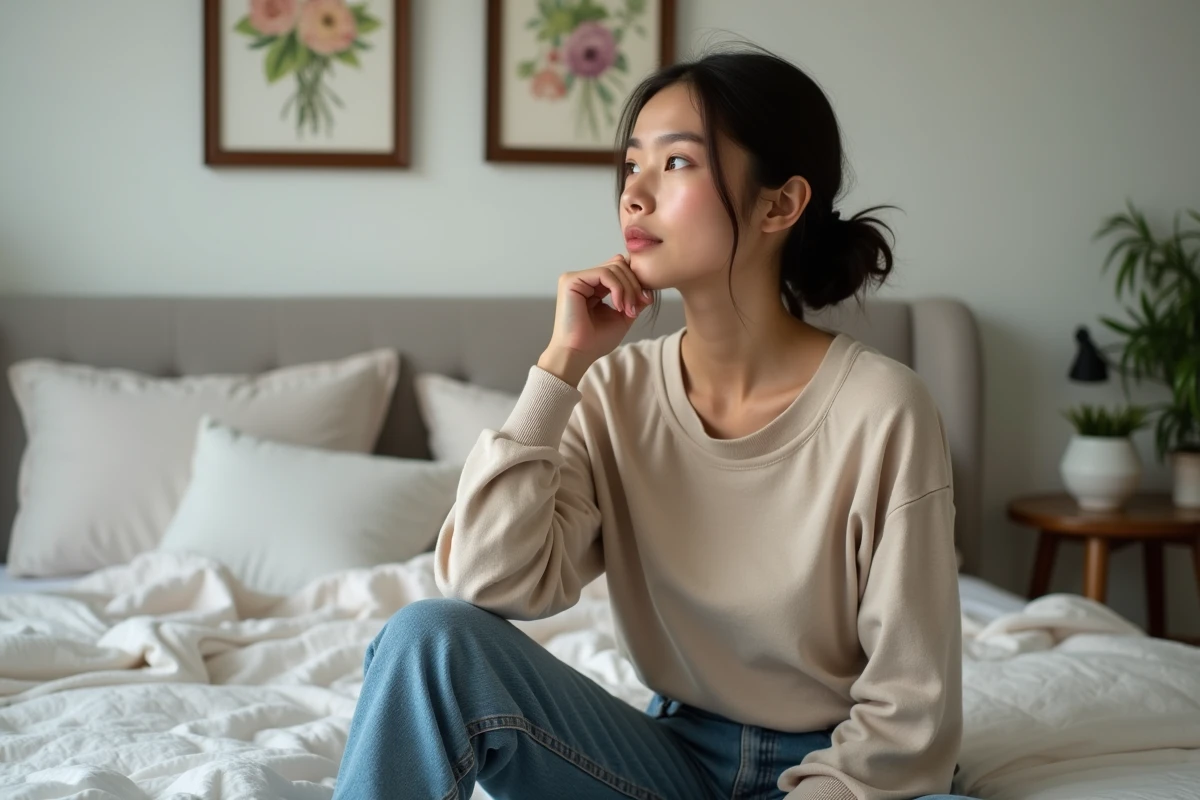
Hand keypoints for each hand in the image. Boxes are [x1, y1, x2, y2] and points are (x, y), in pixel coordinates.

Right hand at [538, 255, 652, 385]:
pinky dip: (618, 289)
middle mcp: (583, 279)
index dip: (635, 280)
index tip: (646, 300)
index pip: (619, 269)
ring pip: (614, 267)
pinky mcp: (571, 280)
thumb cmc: (595, 341)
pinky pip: (604, 274)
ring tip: (628, 310)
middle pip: (618, 264)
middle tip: (636, 308)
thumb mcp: (622, 317)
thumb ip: (634, 301)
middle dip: (634, 285)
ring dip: (627, 289)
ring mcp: (575, 278)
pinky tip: (618, 306)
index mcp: (592, 286)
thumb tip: (649, 289)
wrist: (577, 354)